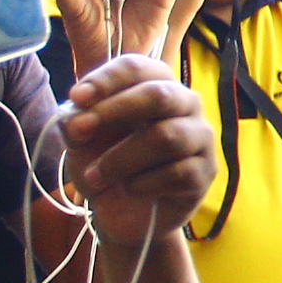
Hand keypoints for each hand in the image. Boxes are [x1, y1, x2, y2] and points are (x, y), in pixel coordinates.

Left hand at [62, 55, 214, 248]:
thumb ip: (76, 124)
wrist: (126, 214)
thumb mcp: (82, 142)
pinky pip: (176, 173)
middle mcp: (185, 104)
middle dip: (113, 112)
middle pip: (158, 95)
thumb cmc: (108, 165)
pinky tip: (129, 189)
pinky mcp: (205, 172)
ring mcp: (200, 137)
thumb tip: (78, 119)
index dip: (106, 80)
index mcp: (155, 84)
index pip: (137, 68)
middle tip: (80, 133)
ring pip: (166, 137)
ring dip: (120, 159)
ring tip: (95, 177)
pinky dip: (142, 184)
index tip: (76, 98)